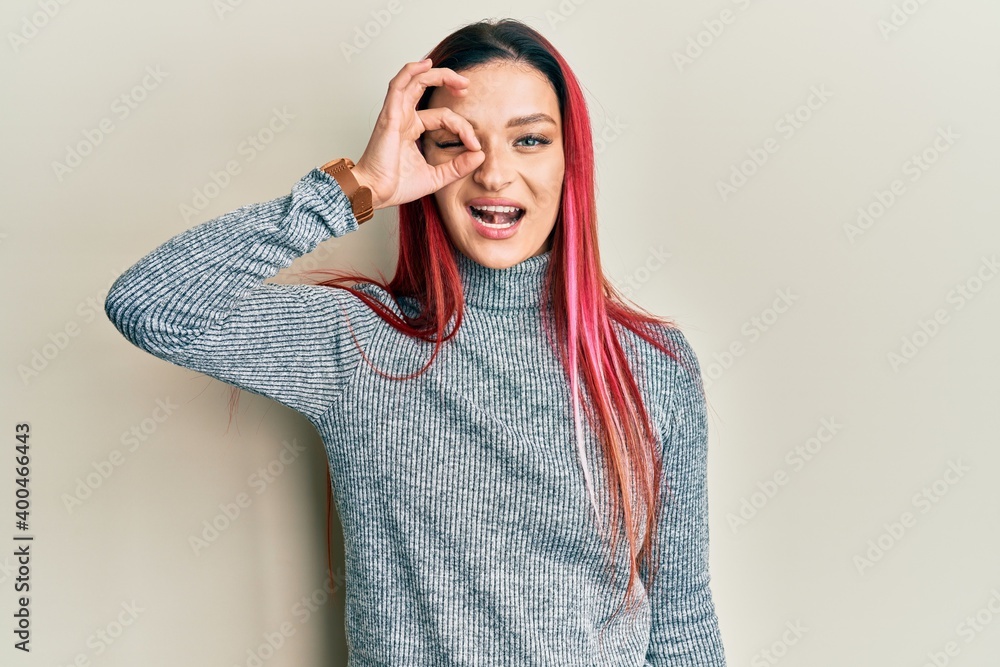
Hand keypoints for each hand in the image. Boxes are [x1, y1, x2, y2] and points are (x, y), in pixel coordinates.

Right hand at [350, 58, 484, 210]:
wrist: (376, 193)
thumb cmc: (397, 186)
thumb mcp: (438, 176)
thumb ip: (458, 166)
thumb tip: (480, 154)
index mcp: (412, 129)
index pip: (443, 117)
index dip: (463, 128)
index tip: (475, 145)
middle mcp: (404, 117)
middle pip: (426, 88)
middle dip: (448, 82)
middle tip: (467, 86)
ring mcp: (396, 114)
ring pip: (415, 81)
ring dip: (436, 74)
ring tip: (458, 78)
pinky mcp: (390, 115)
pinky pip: (399, 85)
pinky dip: (412, 72)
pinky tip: (426, 65)